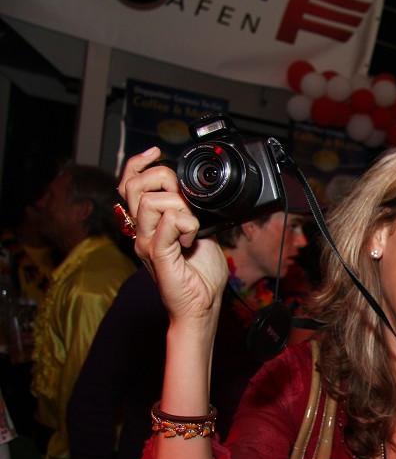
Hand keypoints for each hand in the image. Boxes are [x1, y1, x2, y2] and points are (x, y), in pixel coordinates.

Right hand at [118, 147, 226, 327]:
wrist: (202, 305)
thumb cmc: (202, 275)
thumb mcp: (202, 233)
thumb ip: (194, 212)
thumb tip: (197, 195)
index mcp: (149, 225)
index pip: (129, 184)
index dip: (139, 164)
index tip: (156, 153)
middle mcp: (141, 231)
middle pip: (136, 186)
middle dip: (166, 182)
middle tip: (187, 202)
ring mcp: (146, 243)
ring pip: (151, 202)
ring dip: (180, 207)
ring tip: (192, 228)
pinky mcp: (158, 255)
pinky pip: (167, 224)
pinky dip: (186, 225)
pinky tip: (192, 239)